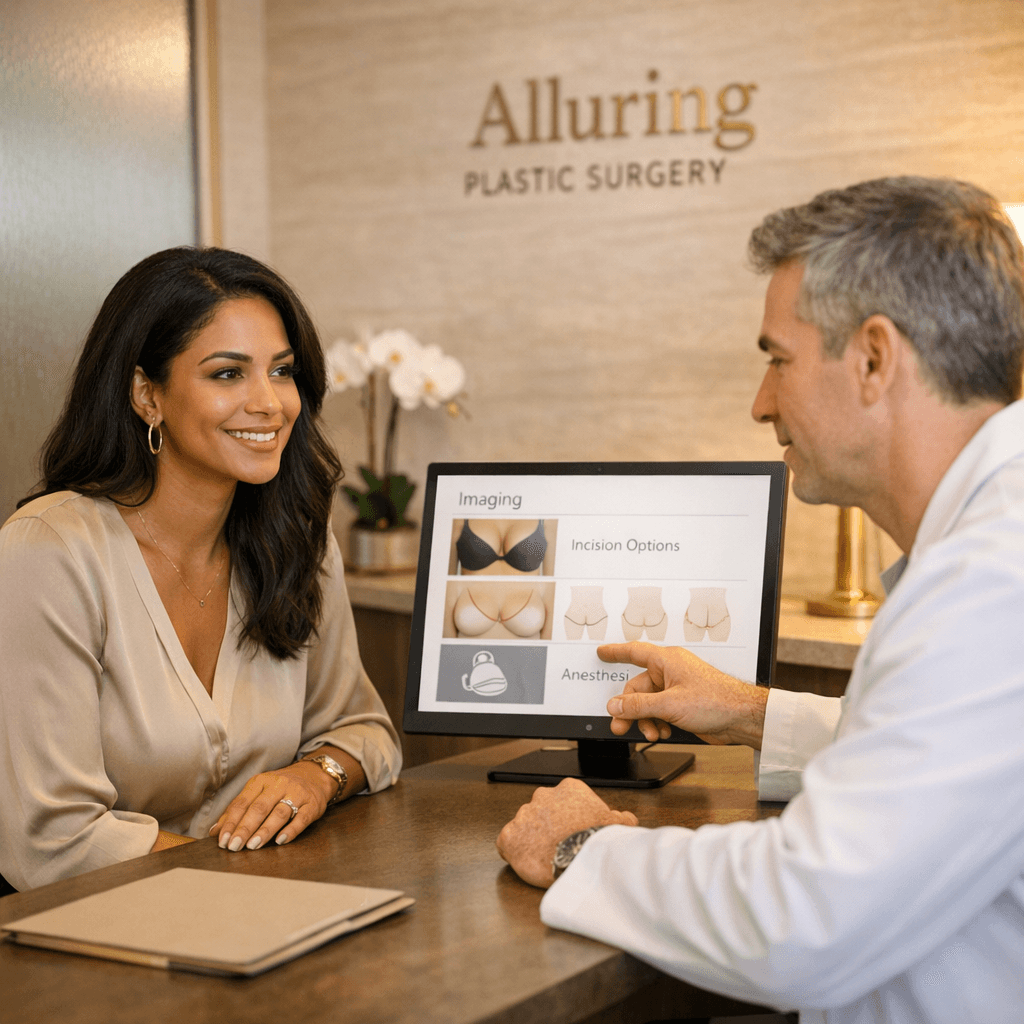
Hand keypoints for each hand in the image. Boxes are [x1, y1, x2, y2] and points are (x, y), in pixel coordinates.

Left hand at [210, 759, 336, 851]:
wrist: (314, 776)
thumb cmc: (280, 788)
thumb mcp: (258, 792)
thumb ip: (237, 810)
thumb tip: (214, 831)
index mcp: (261, 781)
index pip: (242, 803)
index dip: (231, 822)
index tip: (222, 840)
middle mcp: (279, 785)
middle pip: (259, 808)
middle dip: (245, 828)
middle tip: (234, 846)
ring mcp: (297, 794)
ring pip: (279, 813)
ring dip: (265, 830)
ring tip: (253, 845)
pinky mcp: (312, 804)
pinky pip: (302, 818)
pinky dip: (291, 830)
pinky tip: (280, 840)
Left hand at [496, 778, 637, 888]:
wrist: (580, 857)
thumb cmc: (598, 840)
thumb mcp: (618, 823)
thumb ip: (620, 817)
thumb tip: (627, 818)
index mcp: (568, 788)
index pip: (564, 800)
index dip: (569, 818)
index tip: (574, 831)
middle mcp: (543, 796)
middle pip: (543, 811)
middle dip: (549, 826)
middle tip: (560, 844)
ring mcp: (524, 815)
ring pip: (526, 826)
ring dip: (533, 839)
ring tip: (546, 856)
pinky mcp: (509, 836)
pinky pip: (507, 843)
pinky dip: (515, 852)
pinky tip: (528, 861)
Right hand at [599, 642, 767, 748]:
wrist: (741, 717)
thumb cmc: (716, 700)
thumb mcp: (669, 704)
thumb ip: (638, 705)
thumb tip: (615, 705)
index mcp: (666, 661)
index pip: (634, 652)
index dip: (616, 652)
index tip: (602, 653)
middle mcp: (670, 672)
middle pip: (638, 688)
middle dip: (630, 710)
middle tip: (621, 726)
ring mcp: (677, 689)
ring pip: (648, 704)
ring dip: (646, 720)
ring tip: (652, 733)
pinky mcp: (683, 704)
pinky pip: (660, 712)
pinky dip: (658, 723)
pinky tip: (664, 732)